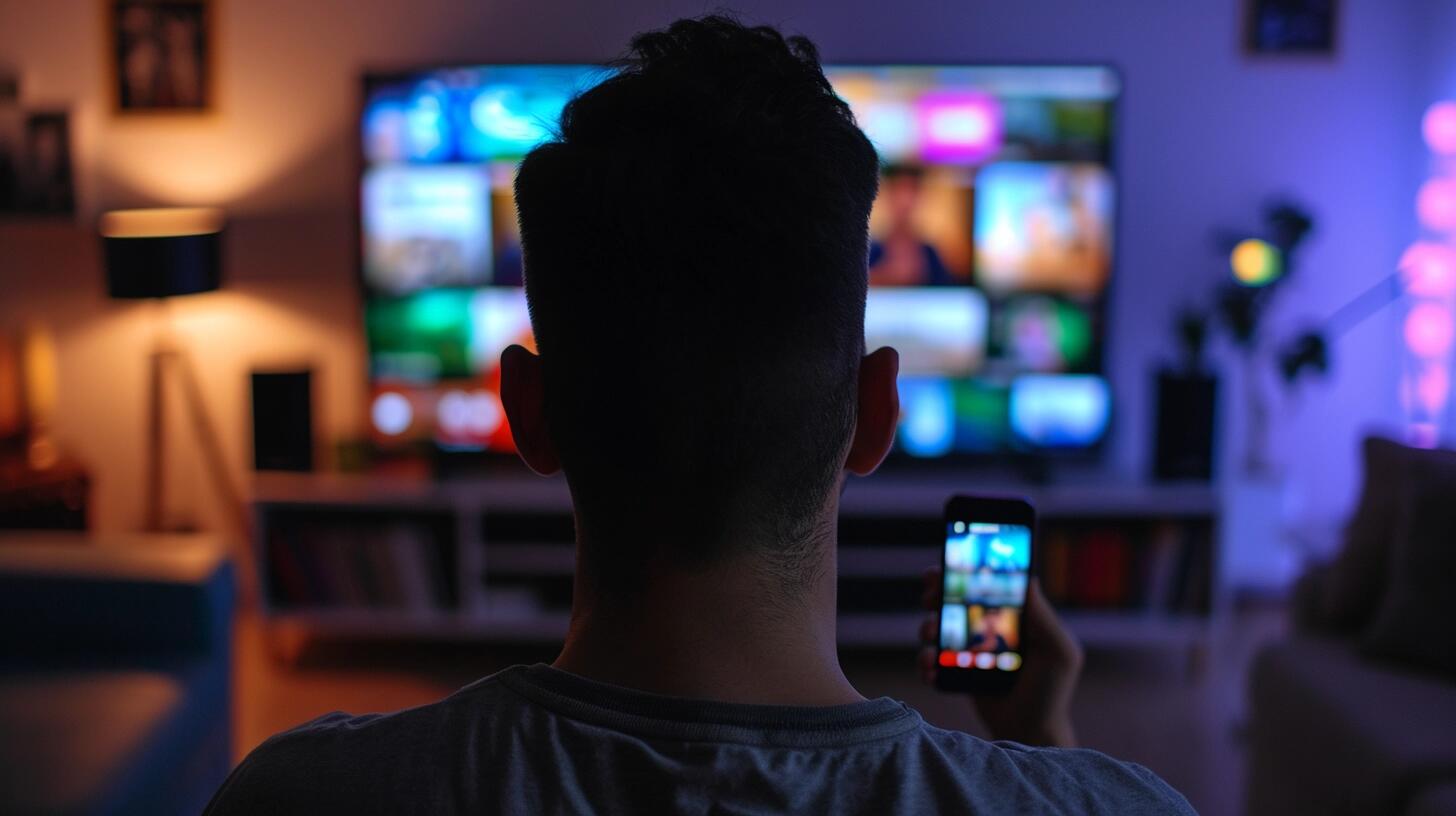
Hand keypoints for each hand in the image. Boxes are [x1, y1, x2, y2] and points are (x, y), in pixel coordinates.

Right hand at [918, 568, 1082, 747]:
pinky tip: (930, 669)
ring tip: (930, 639)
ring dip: (926, 628)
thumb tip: (1028, 578)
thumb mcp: (1058, 652)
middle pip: (953, 601)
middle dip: (936, 594)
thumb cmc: (1051, 691)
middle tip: (929, 598)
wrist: (1031, 732)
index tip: (947, 564)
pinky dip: (923, 662)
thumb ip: (1044, 617)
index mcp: (1012, 617)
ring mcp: (968, 651)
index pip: (985, 585)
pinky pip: (930, 661)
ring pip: (936, 629)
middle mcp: (987, 629)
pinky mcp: (955, 673)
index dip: (964, 572)